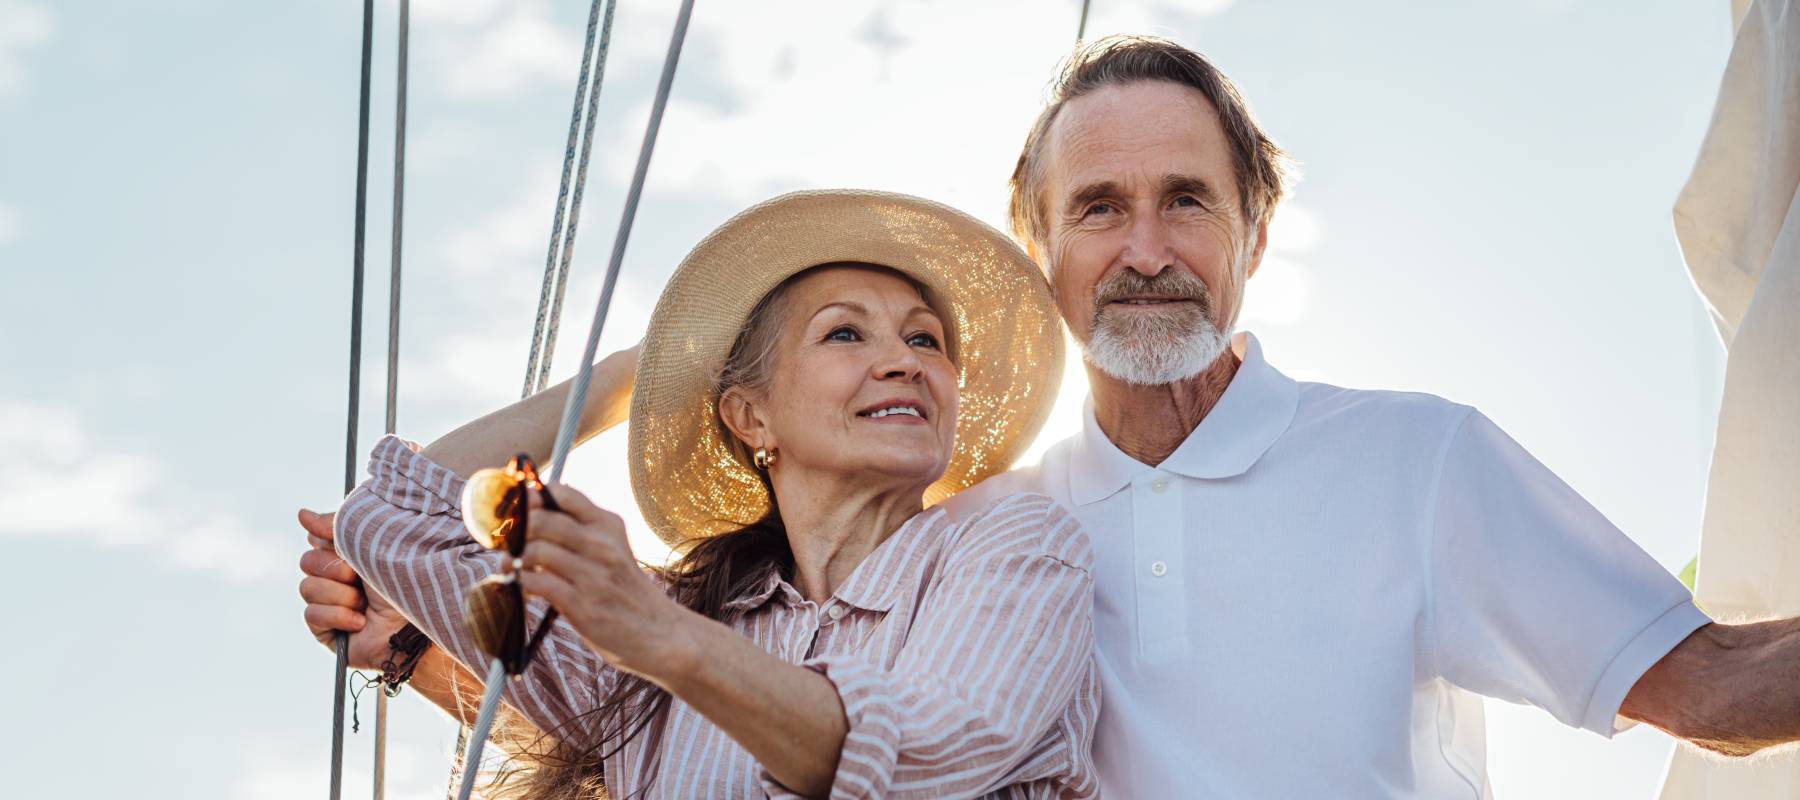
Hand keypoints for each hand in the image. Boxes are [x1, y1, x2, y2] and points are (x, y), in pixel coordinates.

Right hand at [297, 508, 410, 668]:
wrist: (413, 626)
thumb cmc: (403, 581)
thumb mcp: (372, 544)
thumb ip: (338, 526)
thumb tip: (302, 514)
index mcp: (350, 554)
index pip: (318, 537)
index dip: (326, 538)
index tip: (341, 545)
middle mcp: (338, 577)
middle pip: (307, 561)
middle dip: (335, 569)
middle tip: (359, 578)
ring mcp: (330, 604)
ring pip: (307, 587)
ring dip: (341, 595)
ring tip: (365, 605)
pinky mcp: (325, 630)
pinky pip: (311, 614)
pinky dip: (339, 616)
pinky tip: (360, 622)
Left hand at [517, 485, 691, 677]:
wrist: (659, 633)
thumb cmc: (625, 591)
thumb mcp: (612, 550)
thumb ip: (578, 533)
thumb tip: (529, 518)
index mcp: (608, 524)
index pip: (564, 493)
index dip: (530, 496)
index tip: (512, 506)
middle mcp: (602, 544)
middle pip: (542, 520)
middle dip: (514, 530)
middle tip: (501, 540)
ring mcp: (593, 575)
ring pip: (535, 551)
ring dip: (512, 559)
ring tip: (507, 567)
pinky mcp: (583, 605)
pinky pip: (538, 583)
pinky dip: (519, 583)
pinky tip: (518, 587)